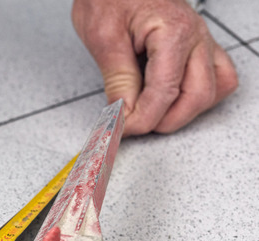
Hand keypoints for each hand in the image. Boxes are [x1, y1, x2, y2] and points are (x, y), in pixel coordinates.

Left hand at [72, 0, 237, 135]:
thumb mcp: (102, 37)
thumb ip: (117, 78)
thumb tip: (123, 113)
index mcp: (173, 32)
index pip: (165, 91)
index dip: (143, 118)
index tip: (122, 129)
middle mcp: (196, 36)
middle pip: (197, 96)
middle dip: (164, 120)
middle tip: (134, 125)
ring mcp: (202, 40)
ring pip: (213, 91)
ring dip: (185, 111)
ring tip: (152, 114)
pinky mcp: (200, 45)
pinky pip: (217, 78)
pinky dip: (199, 96)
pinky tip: (174, 99)